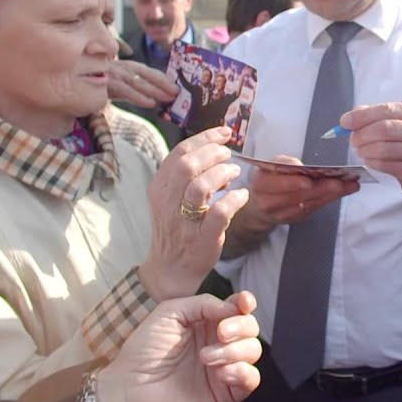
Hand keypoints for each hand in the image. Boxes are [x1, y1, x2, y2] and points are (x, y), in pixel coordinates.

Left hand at [96, 291, 261, 401]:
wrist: (132, 389)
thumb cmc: (144, 351)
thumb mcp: (170, 313)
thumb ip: (203, 303)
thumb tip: (232, 308)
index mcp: (206, 324)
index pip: (237, 309)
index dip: (246, 303)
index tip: (244, 302)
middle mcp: (219, 344)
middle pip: (251, 328)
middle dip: (241, 326)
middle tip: (220, 333)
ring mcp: (224, 369)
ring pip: (253, 351)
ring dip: (234, 350)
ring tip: (206, 358)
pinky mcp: (226, 394)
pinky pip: (251, 380)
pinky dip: (243, 372)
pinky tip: (221, 373)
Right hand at [107, 60, 177, 108]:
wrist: (76, 78)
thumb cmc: (100, 83)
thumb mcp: (120, 85)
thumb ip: (136, 91)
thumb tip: (155, 101)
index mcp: (128, 67)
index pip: (150, 72)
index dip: (164, 79)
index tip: (177, 87)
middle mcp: (123, 68)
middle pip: (147, 75)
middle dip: (164, 84)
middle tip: (178, 93)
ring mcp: (115, 74)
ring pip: (139, 82)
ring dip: (156, 90)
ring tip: (169, 98)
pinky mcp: (107, 83)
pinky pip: (126, 90)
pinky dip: (139, 97)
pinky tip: (150, 103)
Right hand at [139, 127, 249, 300]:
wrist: (170, 268)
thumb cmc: (176, 228)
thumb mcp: (171, 198)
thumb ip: (186, 175)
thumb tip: (215, 150)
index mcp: (160, 187)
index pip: (179, 153)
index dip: (204, 138)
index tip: (224, 133)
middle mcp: (167, 202)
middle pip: (187, 166)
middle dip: (212, 153)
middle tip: (228, 155)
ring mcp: (183, 222)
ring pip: (200, 187)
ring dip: (222, 174)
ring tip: (235, 173)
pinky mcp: (201, 239)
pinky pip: (219, 213)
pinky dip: (234, 199)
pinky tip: (241, 195)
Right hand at [235, 154, 359, 228]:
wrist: (261, 205)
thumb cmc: (270, 178)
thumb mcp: (272, 165)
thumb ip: (284, 164)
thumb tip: (300, 166)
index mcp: (261, 184)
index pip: (276, 184)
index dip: (291, 183)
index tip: (308, 181)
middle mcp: (270, 202)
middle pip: (298, 196)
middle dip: (320, 189)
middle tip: (339, 182)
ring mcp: (284, 214)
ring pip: (310, 203)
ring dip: (331, 194)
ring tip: (349, 185)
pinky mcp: (297, 219)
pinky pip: (315, 208)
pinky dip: (330, 199)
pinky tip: (344, 191)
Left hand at [344, 101, 401, 199]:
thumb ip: (381, 116)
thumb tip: (353, 114)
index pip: (389, 110)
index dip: (363, 115)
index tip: (345, 121)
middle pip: (385, 128)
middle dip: (362, 133)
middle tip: (352, 138)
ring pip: (383, 147)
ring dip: (364, 149)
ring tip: (360, 150)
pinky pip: (385, 164)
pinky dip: (371, 161)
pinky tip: (369, 160)